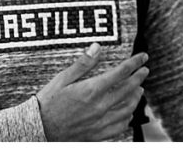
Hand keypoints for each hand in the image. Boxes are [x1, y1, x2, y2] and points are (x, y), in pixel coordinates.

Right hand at [35, 43, 149, 140]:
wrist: (37, 129)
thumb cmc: (47, 103)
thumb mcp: (62, 79)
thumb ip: (82, 64)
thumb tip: (97, 47)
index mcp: (91, 90)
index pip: (121, 72)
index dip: (135, 63)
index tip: (143, 57)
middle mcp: (99, 107)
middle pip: (128, 89)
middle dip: (139, 78)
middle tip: (145, 70)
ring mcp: (99, 122)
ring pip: (127, 108)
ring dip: (136, 97)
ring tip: (138, 89)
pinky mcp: (97, 135)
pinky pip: (119, 126)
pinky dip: (127, 117)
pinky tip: (128, 112)